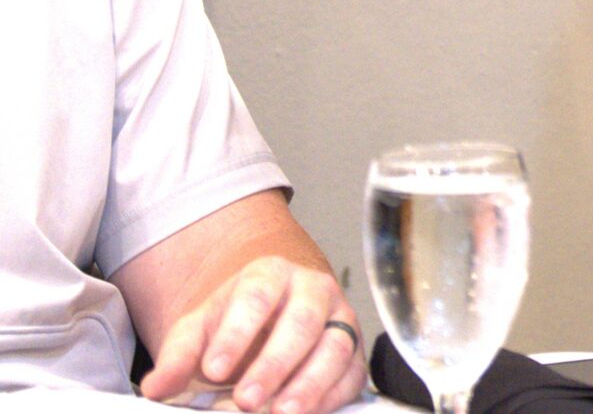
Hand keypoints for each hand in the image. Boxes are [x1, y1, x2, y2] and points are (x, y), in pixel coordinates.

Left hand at [139, 255, 365, 413]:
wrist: (274, 313)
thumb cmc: (236, 321)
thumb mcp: (200, 328)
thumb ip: (178, 356)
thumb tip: (157, 388)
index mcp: (271, 275)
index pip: (257, 296)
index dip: (237, 333)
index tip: (213, 370)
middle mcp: (313, 291)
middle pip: (302, 322)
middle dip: (274, 364)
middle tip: (246, 401)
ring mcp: (340, 320)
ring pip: (336, 346)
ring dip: (310, 384)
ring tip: (281, 413)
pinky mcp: (354, 353)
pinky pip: (353, 374)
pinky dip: (333, 397)